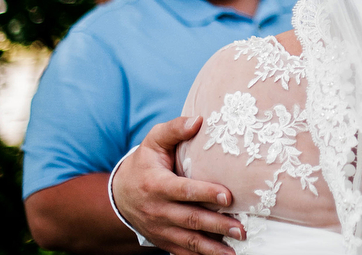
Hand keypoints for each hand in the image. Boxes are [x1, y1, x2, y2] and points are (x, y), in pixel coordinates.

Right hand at [112, 116, 241, 254]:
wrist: (120, 195)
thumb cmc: (144, 163)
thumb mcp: (154, 141)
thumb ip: (175, 129)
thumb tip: (199, 120)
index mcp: (156, 184)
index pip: (183, 190)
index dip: (205, 194)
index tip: (228, 196)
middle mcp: (158, 210)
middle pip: (190, 219)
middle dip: (217, 226)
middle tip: (241, 229)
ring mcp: (160, 228)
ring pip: (188, 240)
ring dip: (212, 248)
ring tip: (235, 251)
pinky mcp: (163, 240)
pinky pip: (182, 252)